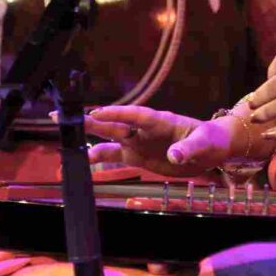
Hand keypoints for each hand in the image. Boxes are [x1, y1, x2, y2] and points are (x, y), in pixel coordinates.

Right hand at [62, 105, 235, 176]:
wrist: (213, 150)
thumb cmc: (211, 140)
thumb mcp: (204, 143)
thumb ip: (189, 148)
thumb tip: (174, 155)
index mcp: (160, 120)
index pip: (134, 115)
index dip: (116, 114)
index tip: (95, 113)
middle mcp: (145, 130)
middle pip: (114, 123)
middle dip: (90, 120)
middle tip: (62, 117)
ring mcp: (140, 142)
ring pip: (110, 138)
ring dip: (90, 139)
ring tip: (67, 141)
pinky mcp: (139, 156)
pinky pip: (116, 156)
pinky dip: (100, 159)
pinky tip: (84, 161)